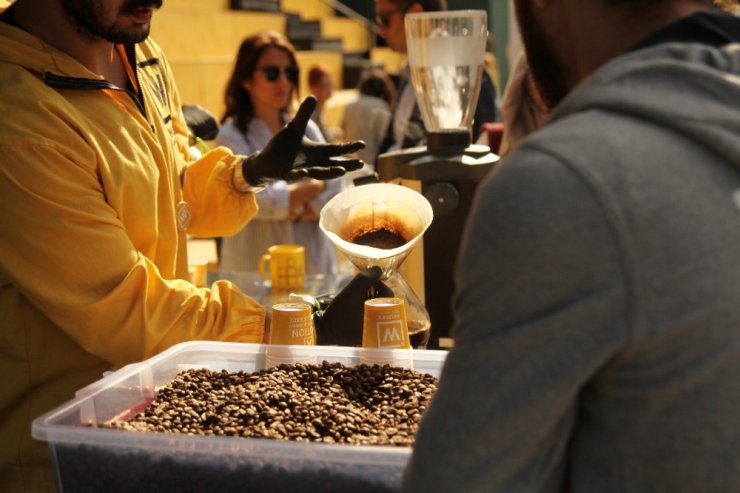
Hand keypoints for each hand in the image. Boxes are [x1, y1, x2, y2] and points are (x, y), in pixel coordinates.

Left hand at [241, 96, 365, 186]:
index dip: (349, 147)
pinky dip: (299, 175)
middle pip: (333, 164)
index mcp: (316, 152)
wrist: (266, 160)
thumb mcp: (295, 127)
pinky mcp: (288, 174)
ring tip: (341, 170)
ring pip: (319, 172)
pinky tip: (303, 173)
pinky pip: (295, 175)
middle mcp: (313, 163)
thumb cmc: (282, 146)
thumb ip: (304, 114)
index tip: (362, 144)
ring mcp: (302, 170)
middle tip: (362, 165)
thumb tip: (313, 96)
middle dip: (347, 165)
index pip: (336, 150)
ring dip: (330, 172)